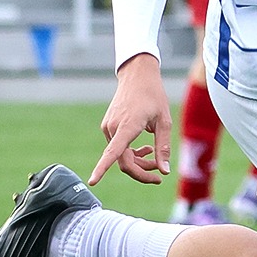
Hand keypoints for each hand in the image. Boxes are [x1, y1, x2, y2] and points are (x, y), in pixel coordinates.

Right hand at [89, 53, 172, 184]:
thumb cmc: (154, 96)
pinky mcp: (108, 126)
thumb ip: (163, 147)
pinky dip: (131, 152)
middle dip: (141, 171)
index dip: (102, 169)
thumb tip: (164, 171)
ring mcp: (108, 127)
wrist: (137, 75)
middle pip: (123, 162)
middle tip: (159, 174)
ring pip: (121, 155)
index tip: (92, 181)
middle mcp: (113, 128)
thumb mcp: (164, 122)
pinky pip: (117, 147)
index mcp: (127, 126)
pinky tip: (145, 148)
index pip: (113, 153)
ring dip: (138, 161)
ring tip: (154, 156)